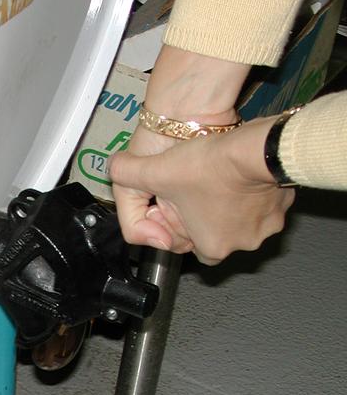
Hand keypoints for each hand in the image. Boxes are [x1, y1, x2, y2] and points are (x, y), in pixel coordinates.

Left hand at [109, 116, 295, 264]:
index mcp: (210, 247)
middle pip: (210, 231)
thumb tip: (113, 172)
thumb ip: (125, 176)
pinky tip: (237, 172)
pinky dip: (249, 191)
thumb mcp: (155, 170)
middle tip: (191, 183)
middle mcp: (240, 244)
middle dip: (198, 211)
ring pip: (236, 217)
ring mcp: (266, 227)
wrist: (258, 146)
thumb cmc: (212, 166)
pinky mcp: (282, 206)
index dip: (172, 219)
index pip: (182, 242)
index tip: (170, 196)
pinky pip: (260, 202)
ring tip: (213, 175)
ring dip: (224, 202)